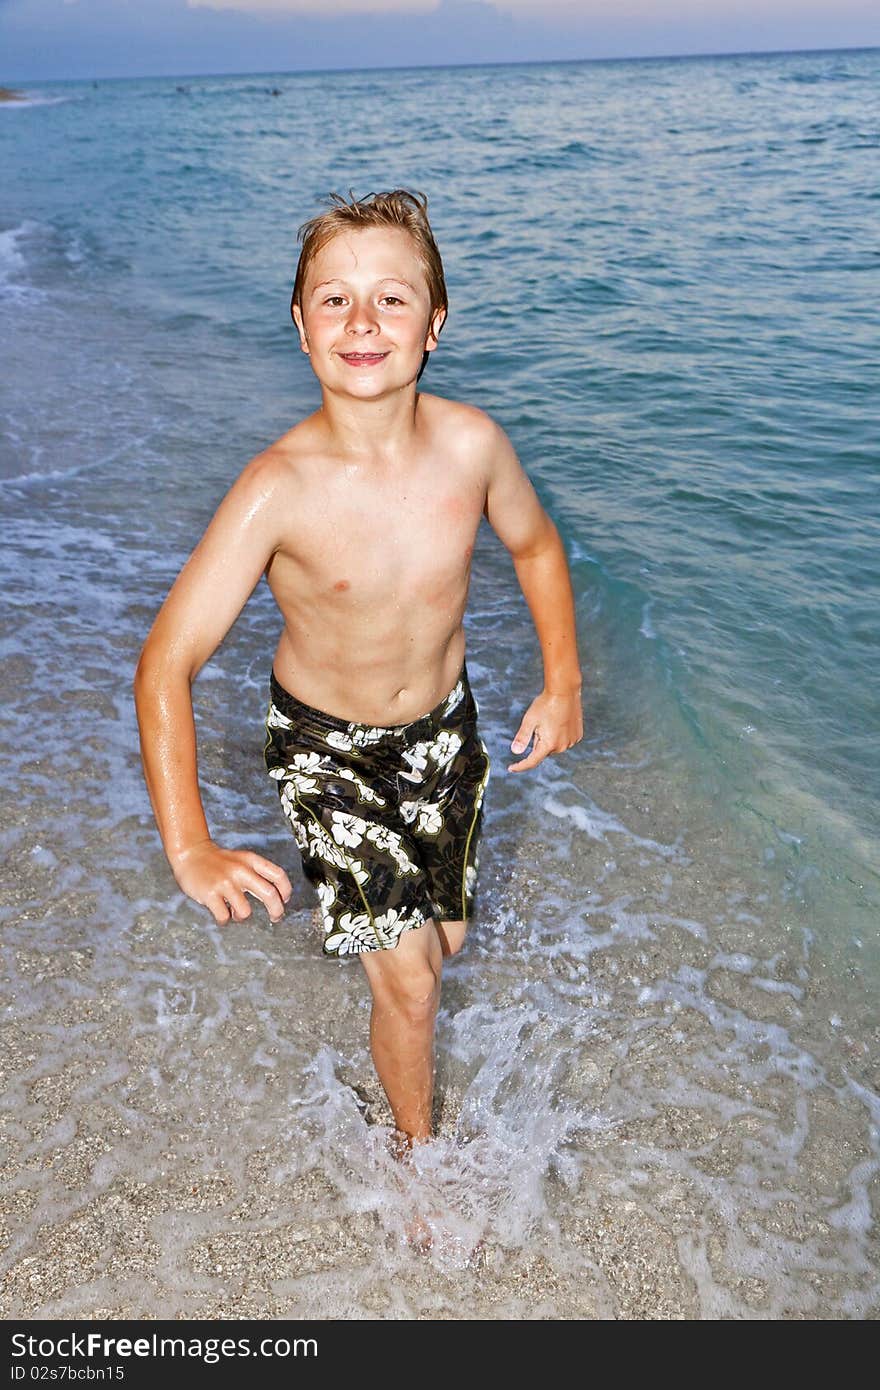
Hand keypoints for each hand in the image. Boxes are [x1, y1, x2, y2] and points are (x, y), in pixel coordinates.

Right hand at [170, 839, 292, 924]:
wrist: (190, 854)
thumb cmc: (219, 862)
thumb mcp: (241, 860)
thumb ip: (257, 874)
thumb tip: (276, 897)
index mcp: (250, 861)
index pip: (278, 875)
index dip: (286, 890)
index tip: (284, 900)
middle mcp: (240, 871)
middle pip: (269, 894)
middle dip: (276, 910)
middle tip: (275, 917)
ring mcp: (225, 883)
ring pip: (245, 911)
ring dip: (241, 917)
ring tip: (234, 912)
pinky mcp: (210, 894)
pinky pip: (224, 917)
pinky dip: (224, 920)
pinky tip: (221, 914)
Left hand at [508, 688, 583, 772]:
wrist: (565, 691)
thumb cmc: (546, 704)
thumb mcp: (529, 720)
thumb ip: (522, 737)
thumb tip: (515, 751)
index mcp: (548, 744)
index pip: (532, 761)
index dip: (520, 766)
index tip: (511, 768)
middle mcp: (562, 746)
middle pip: (543, 751)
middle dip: (537, 742)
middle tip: (537, 724)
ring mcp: (571, 741)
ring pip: (554, 746)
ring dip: (548, 739)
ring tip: (549, 720)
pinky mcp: (577, 735)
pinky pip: (563, 740)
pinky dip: (558, 735)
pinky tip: (557, 721)